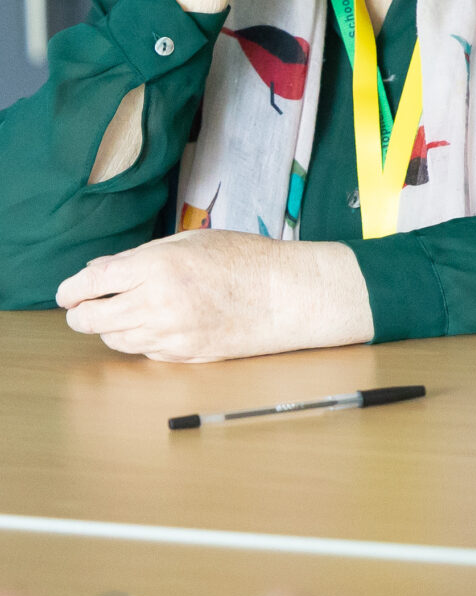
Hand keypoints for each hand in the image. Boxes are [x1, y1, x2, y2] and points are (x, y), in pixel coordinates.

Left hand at [56, 231, 371, 361]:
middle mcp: (156, 302)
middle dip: (81, 312)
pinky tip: (155, 324)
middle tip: (83, 307)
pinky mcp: (182, 354)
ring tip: (123, 313)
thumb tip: (101, 271)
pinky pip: (142, 351)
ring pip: (113, 339)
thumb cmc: (247, 260)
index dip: (71, 288)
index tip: (67, 292)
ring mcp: (168, 333)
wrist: (288, 296)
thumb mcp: (192, 241)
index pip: (91, 282)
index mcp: (158, 266)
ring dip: (109, 327)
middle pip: (90, 318)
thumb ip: (143, 256)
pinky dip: (139, 339)